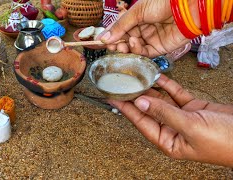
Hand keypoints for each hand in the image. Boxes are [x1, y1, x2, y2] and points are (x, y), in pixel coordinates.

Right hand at [98, 0, 199, 57]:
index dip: (111, 35)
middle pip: (125, 40)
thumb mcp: (136, 12)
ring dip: (126, 48)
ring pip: (133, 48)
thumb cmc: (162, 3)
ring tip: (122, 46)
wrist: (186, 8)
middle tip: (111, 46)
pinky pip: (144, 53)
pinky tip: (133, 43)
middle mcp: (143, 29)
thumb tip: (104, 38)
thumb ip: (120, 26)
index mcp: (137, 17)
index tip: (102, 41)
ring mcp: (151, 39)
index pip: (120, 28)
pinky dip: (137, 50)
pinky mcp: (159, 48)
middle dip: (117, 43)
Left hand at [108, 74, 232, 166]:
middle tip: (122, 83)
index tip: (112, 97)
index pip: (141, 122)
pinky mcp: (193, 108)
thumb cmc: (225, 141)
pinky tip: (158, 77)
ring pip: (161, 101)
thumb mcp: (190, 127)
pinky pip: (176, 95)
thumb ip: (164, 114)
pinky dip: (168, 86)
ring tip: (135, 77)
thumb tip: (140, 103)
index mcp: (168, 141)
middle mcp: (172, 129)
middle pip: (148, 110)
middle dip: (135, 97)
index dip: (125, 109)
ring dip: (150, 89)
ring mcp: (182, 118)